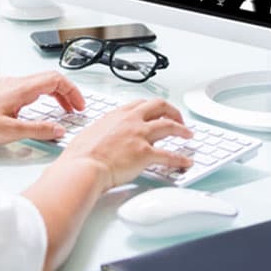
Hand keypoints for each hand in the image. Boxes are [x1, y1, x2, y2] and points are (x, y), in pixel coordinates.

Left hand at [0, 71, 84, 144]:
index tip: (80, 106)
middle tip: (76, 109)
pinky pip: (30, 91)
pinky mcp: (3, 95)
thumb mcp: (11, 132)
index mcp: (21, 88)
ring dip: (55, 96)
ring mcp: (9, 88)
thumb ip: (38, 130)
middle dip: (67, 94)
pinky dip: (43, 99)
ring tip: (63, 111)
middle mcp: (16, 84)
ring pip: (40, 85)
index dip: (73, 92)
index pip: (56, 80)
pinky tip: (41, 112)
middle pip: (50, 80)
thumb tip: (59, 130)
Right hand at [60, 98, 192, 190]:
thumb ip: (103, 131)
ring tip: (189, 135)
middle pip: (160, 107)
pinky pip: (169, 155)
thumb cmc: (82, 155)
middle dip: (173, 111)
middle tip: (178, 119)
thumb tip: (103, 136)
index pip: (141, 103)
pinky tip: (186, 162)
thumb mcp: (91, 133)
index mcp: (118, 115)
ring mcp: (140, 135)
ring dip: (182, 130)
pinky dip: (180, 159)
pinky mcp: (145, 153)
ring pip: (169, 126)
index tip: (157, 111)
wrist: (84, 167)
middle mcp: (131, 121)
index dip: (153, 107)